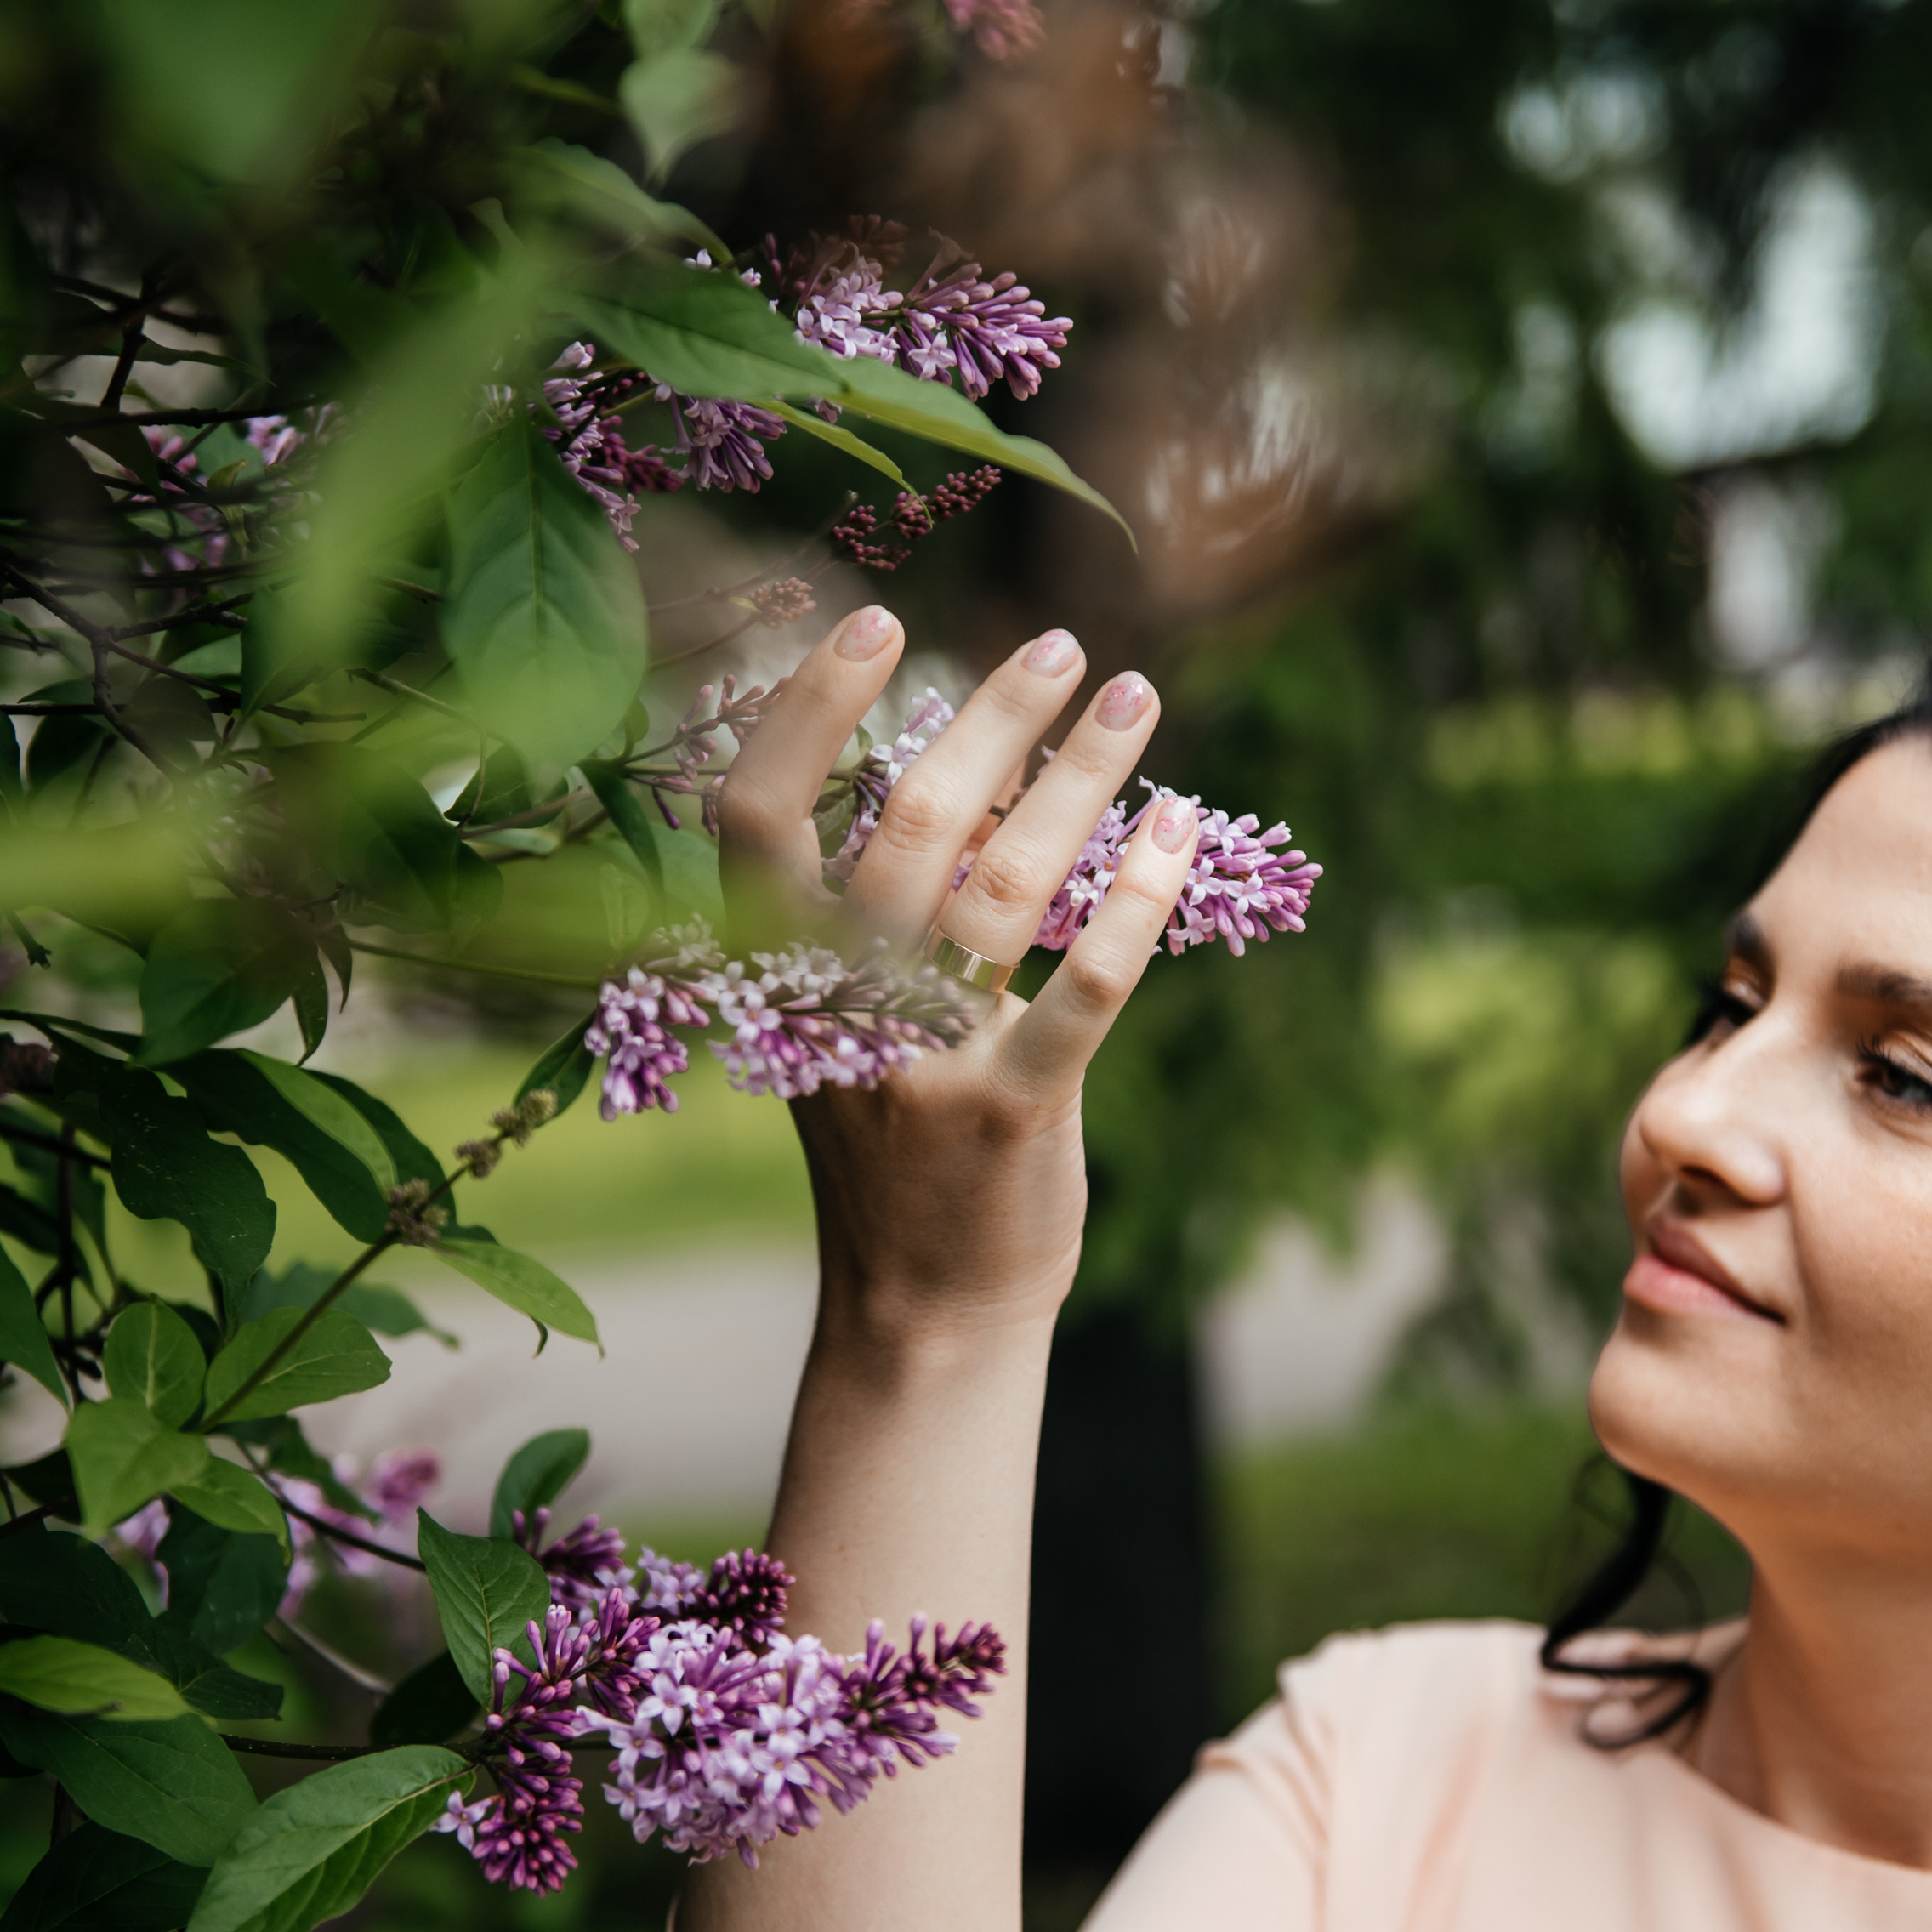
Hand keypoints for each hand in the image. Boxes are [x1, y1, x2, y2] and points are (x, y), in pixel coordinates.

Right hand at [717, 603, 1196, 1338]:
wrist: (920, 1310)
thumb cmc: (891, 1141)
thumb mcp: (843, 1022)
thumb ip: (871, 910)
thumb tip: (964, 757)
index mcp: (778, 975)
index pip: (757, 818)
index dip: (810, 712)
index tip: (879, 621)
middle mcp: (840, 1009)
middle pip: (910, 824)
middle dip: (995, 718)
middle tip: (1062, 647)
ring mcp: (925, 1062)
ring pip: (1008, 884)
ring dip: (1082, 777)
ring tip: (1134, 701)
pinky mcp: (1015, 1110)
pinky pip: (1087, 988)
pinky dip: (1137, 899)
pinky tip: (1174, 830)